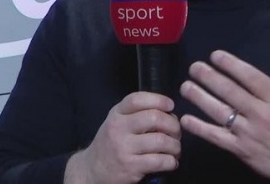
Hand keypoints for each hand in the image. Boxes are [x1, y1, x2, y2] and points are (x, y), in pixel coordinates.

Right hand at [64, 92, 180, 183]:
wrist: (92, 170)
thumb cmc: (111, 142)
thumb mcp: (117, 121)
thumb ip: (137, 114)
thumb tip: (169, 115)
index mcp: (117, 113)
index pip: (137, 99)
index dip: (158, 100)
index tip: (170, 106)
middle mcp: (118, 128)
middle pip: (154, 118)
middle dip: (173, 125)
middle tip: (176, 132)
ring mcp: (124, 148)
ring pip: (161, 141)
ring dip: (175, 146)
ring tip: (175, 149)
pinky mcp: (130, 166)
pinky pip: (160, 161)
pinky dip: (171, 161)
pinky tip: (171, 162)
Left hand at [179, 49, 269, 183]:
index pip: (251, 77)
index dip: (231, 65)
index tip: (215, 55)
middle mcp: (263, 114)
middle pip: (231, 92)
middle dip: (209, 77)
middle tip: (194, 67)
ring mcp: (250, 133)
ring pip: (220, 112)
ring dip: (200, 98)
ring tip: (185, 86)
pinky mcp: (241, 150)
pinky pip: (217, 137)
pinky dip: (200, 128)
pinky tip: (185, 119)